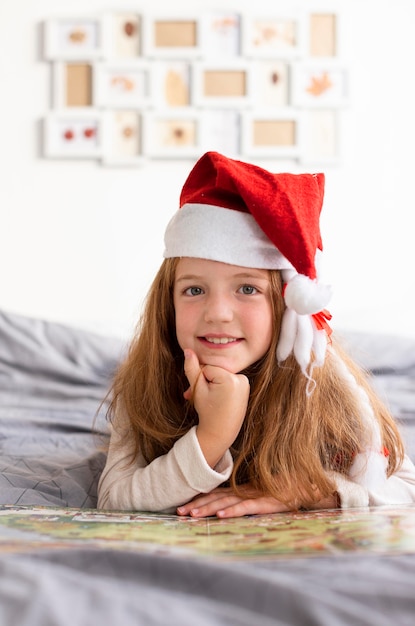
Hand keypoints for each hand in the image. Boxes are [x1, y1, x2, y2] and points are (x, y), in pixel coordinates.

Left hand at [177, 485, 339, 518]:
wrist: (307, 486)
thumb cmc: (284, 490)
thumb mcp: (261, 494)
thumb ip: (246, 498)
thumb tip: (227, 506)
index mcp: (242, 490)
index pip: (215, 494)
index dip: (198, 499)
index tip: (182, 506)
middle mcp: (244, 491)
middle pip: (216, 498)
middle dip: (196, 505)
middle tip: (179, 512)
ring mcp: (254, 496)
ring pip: (227, 503)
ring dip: (208, 509)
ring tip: (192, 515)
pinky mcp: (266, 502)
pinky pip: (247, 508)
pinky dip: (233, 512)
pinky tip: (221, 516)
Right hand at [183, 349, 249, 467]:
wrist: (221, 433)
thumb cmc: (208, 412)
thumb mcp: (197, 390)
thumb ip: (192, 368)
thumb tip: (188, 350)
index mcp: (230, 379)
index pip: (207, 368)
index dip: (200, 379)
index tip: (196, 393)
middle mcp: (241, 379)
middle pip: (215, 371)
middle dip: (205, 381)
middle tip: (198, 397)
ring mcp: (245, 383)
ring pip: (220, 375)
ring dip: (212, 384)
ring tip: (208, 399)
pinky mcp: (245, 387)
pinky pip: (228, 380)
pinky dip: (221, 386)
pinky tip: (217, 398)